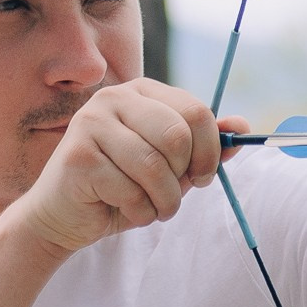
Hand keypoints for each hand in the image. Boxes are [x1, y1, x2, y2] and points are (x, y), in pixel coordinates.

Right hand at [10, 80, 242, 254]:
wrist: (63, 215)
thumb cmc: (121, 187)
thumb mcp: (169, 166)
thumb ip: (203, 145)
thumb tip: (243, 127)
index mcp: (142, 91)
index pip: (196, 111)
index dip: (210, 151)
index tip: (204, 175)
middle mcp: (114, 98)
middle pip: (177, 136)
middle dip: (184, 177)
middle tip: (173, 196)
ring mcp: (91, 123)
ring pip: (155, 167)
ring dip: (164, 201)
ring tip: (153, 208)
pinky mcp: (78, 156)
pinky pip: (129, 190)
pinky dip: (138, 211)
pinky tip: (124, 210)